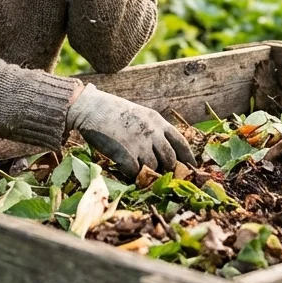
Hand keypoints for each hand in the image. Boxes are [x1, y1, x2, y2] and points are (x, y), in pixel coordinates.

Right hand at [65, 83, 193, 174]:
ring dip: (147, 173)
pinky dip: (131, 175)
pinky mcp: (125, 154)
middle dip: (167, 169)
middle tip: (160, 175)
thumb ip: (152, 130)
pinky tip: (125, 170)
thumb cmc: (112, 111)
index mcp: (158, 121)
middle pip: (170, 160)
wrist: (90, 108)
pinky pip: (135, 173)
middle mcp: (152, 133)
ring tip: (139, 171)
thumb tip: (162, 150)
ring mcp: (139, 144)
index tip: (191, 168)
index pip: (181, 143)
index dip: (188, 158)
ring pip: (153, 169)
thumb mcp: (139, 114)